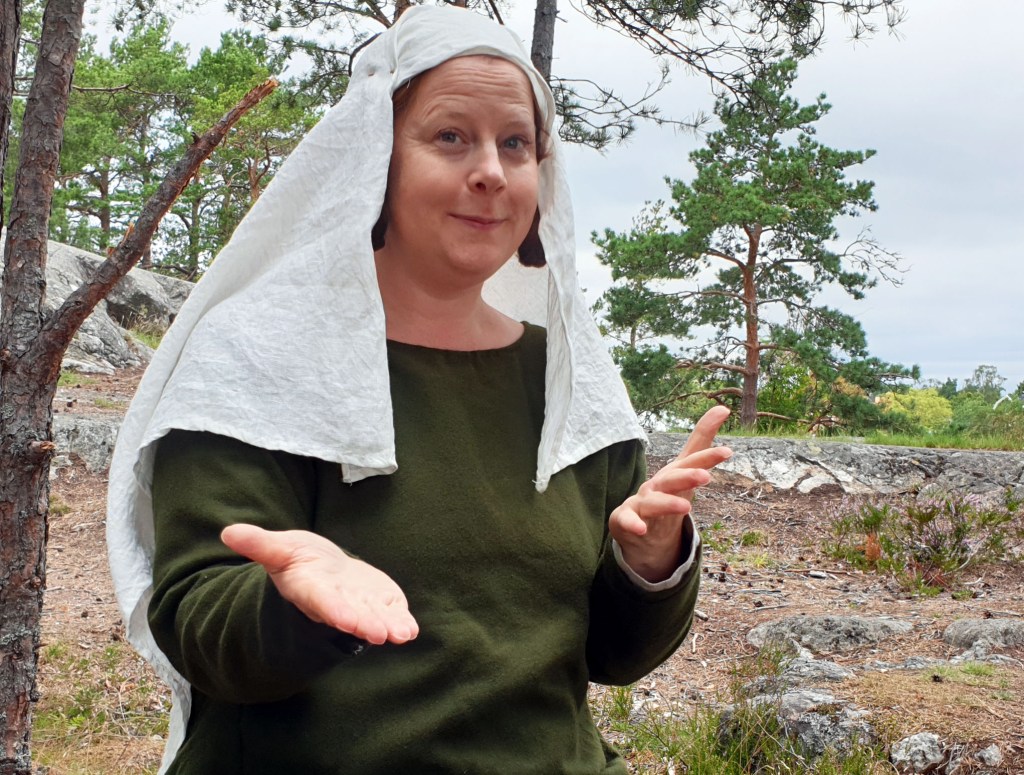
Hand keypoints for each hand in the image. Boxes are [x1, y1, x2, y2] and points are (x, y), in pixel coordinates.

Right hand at [221, 524, 418, 645]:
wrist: (321, 568)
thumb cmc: (299, 559)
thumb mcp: (279, 548)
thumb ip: (259, 544)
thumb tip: (228, 532)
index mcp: (311, 588)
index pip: (322, 601)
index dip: (334, 610)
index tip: (345, 619)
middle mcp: (337, 602)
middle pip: (351, 615)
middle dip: (365, 623)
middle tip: (380, 633)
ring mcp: (360, 604)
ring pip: (374, 618)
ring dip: (388, 626)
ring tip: (403, 633)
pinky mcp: (379, 601)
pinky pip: (391, 612)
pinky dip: (401, 620)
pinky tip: (410, 629)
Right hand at [609, 406, 732, 581]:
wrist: (640, 527)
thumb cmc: (665, 493)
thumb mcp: (686, 470)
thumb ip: (702, 443)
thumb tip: (723, 408)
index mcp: (672, 474)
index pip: (691, 463)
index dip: (708, 457)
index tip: (728, 452)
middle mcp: (656, 485)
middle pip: (671, 479)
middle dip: (687, 476)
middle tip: (706, 477)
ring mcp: (639, 502)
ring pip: (652, 502)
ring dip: (667, 503)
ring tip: (686, 508)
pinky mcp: (624, 519)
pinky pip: (627, 521)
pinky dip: (632, 524)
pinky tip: (641, 529)